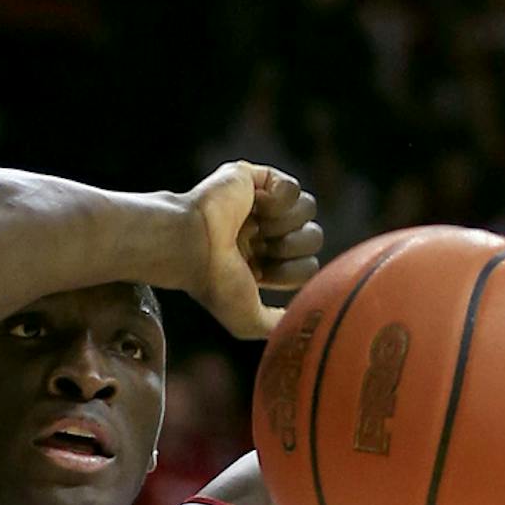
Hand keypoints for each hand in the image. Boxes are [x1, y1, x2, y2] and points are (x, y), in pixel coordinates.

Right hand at [179, 162, 322, 339]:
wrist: (191, 245)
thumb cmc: (214, 282)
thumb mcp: (247, 320)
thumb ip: (275, 326)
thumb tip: (298, 322)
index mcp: (261, 263)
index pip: (306, 267)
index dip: (290, 273)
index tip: (260, 274)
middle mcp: (262, 234)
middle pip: (313, 238)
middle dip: (293, 247)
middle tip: (264, 247)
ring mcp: (259, 204)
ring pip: (308, 209)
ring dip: (286, 223)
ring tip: (260, 225)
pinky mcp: (253, 178)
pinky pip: (292, 187)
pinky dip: (280, 199)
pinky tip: (257, 204)